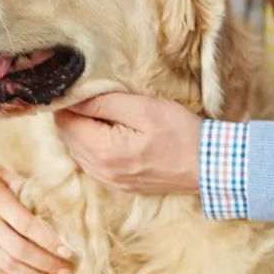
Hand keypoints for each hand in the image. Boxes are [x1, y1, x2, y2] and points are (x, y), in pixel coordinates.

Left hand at [53, 92, 202, 194]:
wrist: (208, 167)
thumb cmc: (180, 133)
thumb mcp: (144, 108)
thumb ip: (105, 103)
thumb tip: (74, 99)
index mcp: (103, 151)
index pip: (65, 123)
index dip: (69, 102)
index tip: (83, 89)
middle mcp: (100, 171)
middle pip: (67, 138)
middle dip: (74, 115)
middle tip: (93, 96)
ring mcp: (109, 181)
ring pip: (78, 150)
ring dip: (83, 130)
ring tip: (104, 112)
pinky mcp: (119, 184)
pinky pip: (92, 162)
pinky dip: (93, 145)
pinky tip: (111, 132)